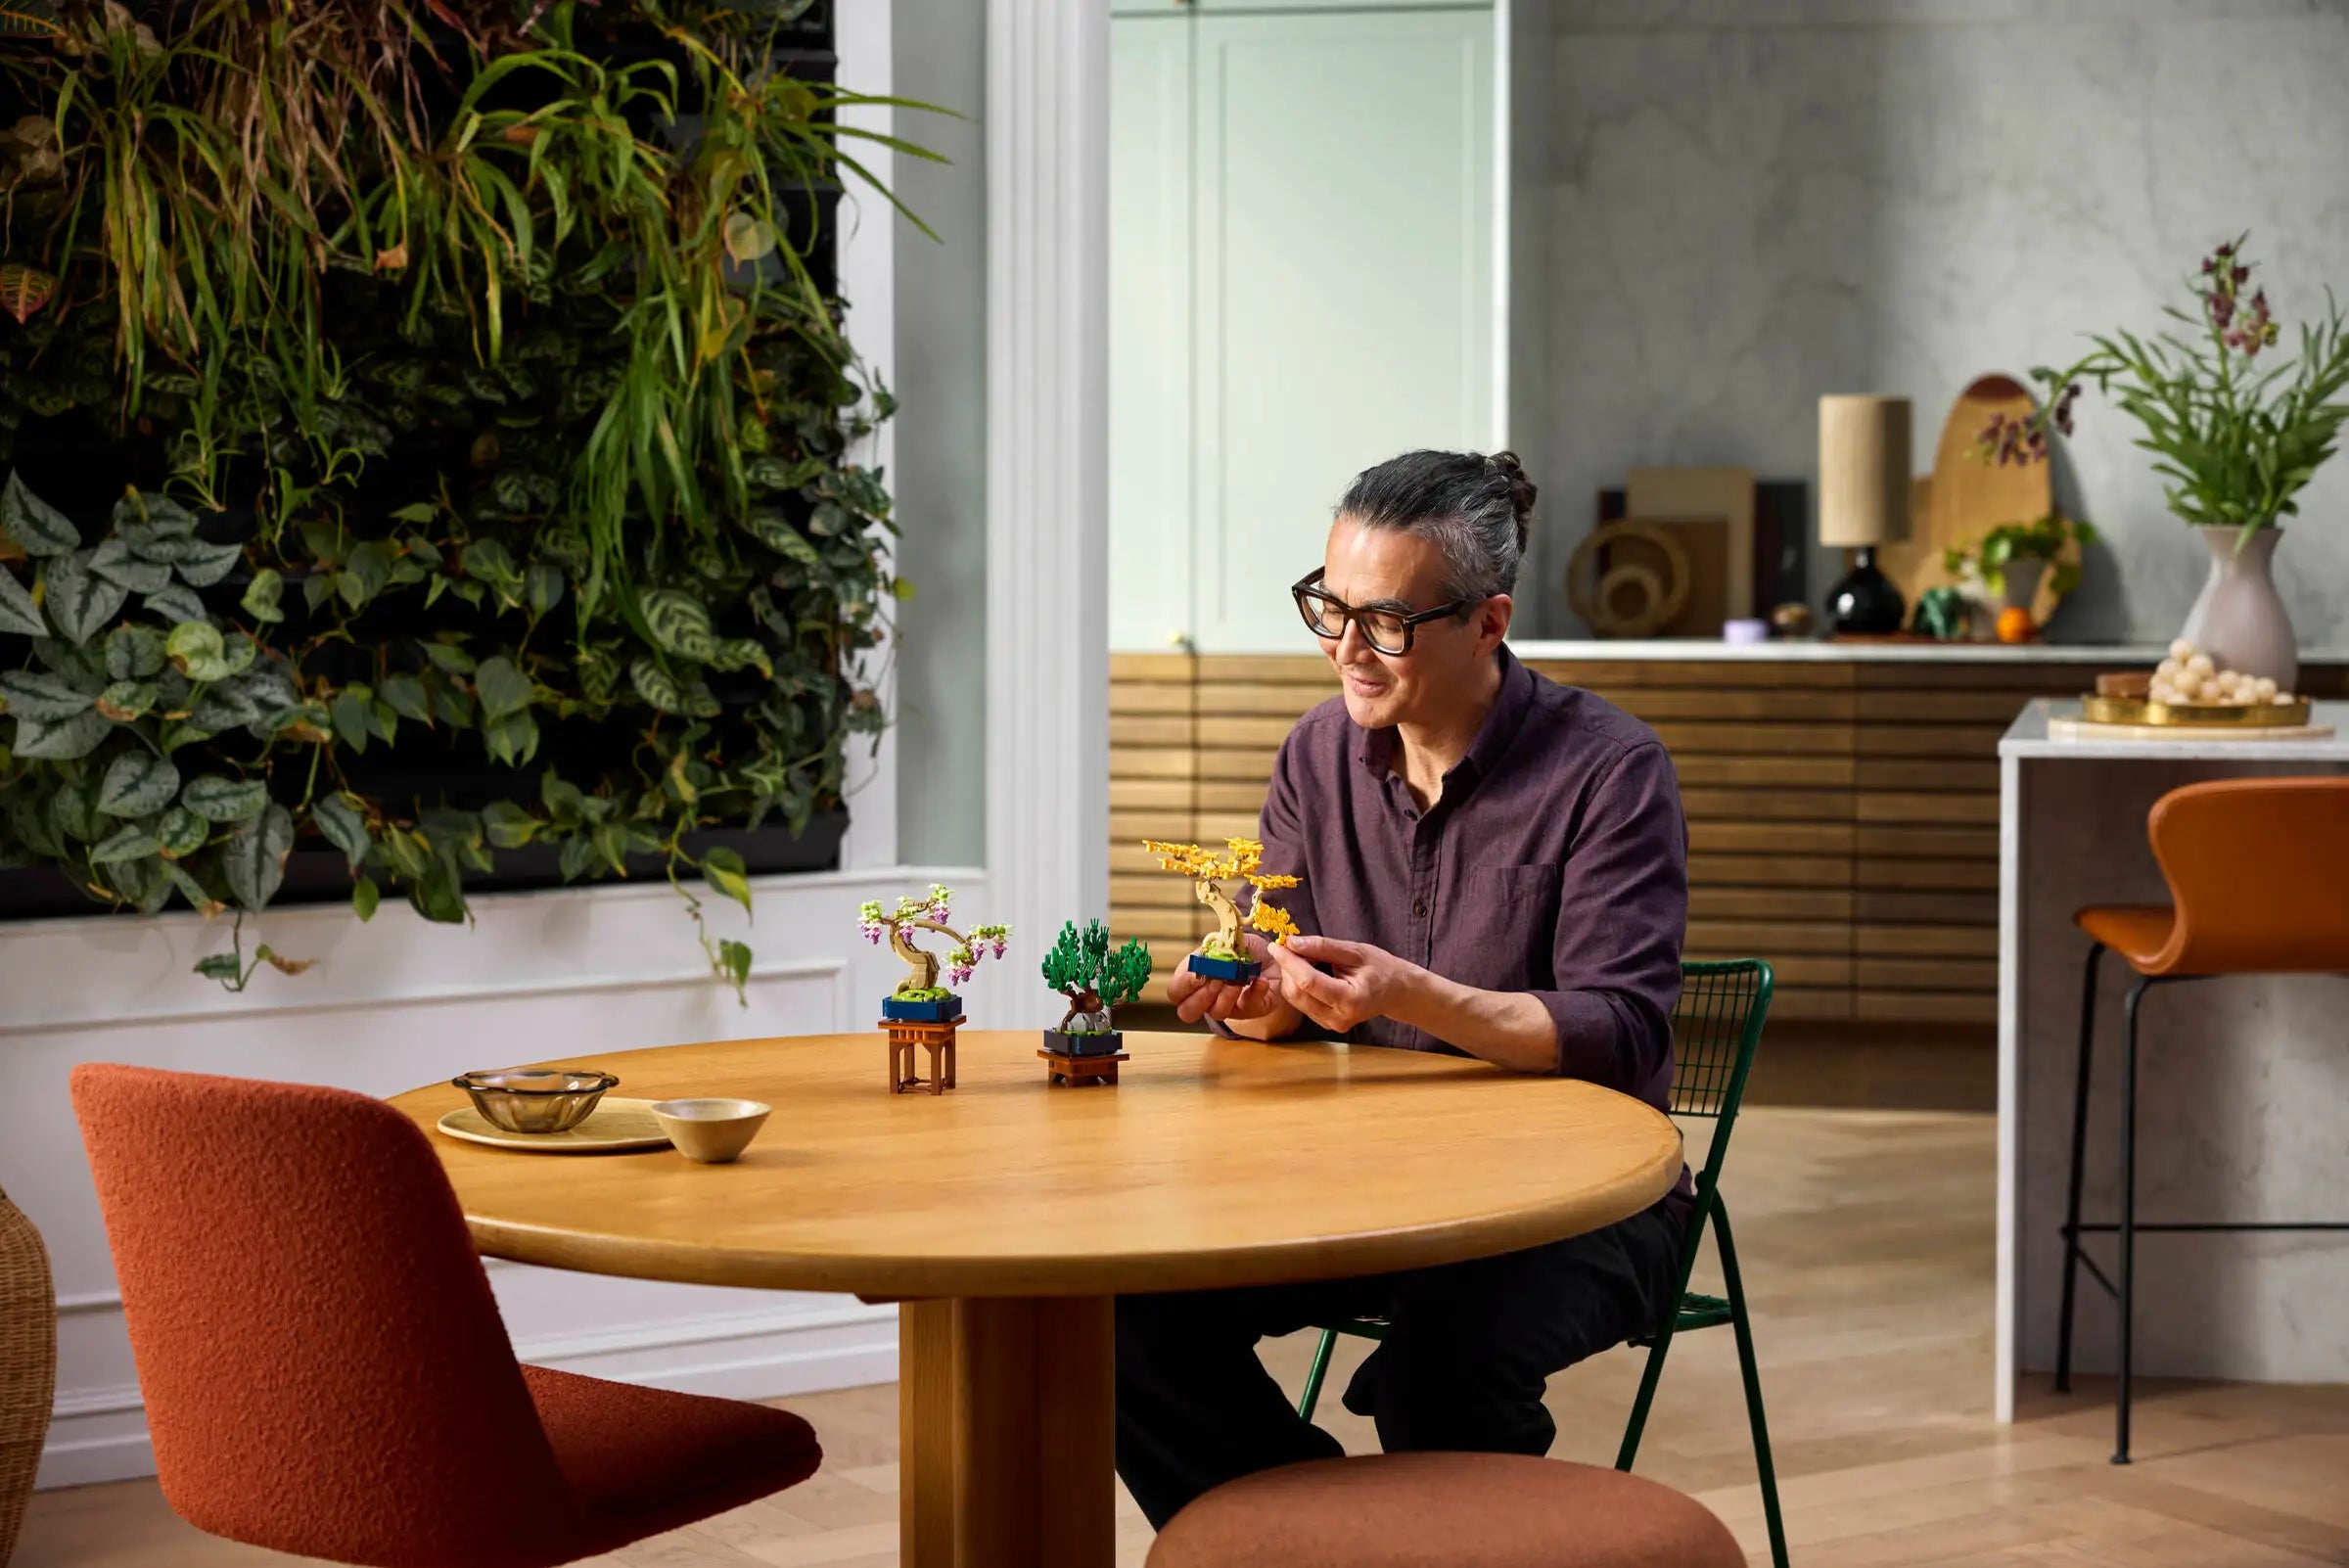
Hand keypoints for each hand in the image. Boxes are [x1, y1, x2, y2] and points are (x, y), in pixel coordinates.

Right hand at [1168, 934, 1286, 1025]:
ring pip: (1217, 1012)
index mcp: (1193, 981)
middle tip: (1216, 979)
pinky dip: (1255, 991)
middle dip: (1201, 996)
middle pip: (1187, 1012)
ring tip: (1238, 976)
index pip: (1175, 992)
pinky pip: (1249, 1007)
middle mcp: (1206, 999)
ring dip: (1227, 994)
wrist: (1269, 955)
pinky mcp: (1250, 1009)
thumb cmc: (1240, 949)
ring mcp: (1227, 1007)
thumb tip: (1205, 958)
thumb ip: (1212, 950)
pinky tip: (1260, 979)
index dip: (1182, 985)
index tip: (1197, 972)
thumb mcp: (1224, 942)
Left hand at [1261, 934, 1419, 1034]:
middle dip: (1287, 968)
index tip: (1276, 945)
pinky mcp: (1327, 1024)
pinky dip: (1299, 985)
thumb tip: (1292, 943)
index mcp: (1350, 1000)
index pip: (1308, 982)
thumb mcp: (1355, 951)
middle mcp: (1339, 1018)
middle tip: (1287, 947)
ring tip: (1301, 957)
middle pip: (1298, 993)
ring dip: (1291, 976)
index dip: (1289, 962)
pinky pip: (1303, 1004)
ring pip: (1296, 1000)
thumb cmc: (1382, 968)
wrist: (1397, 992)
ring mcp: (1332, 1024)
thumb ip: (1323, 947)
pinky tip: (1307, 970)